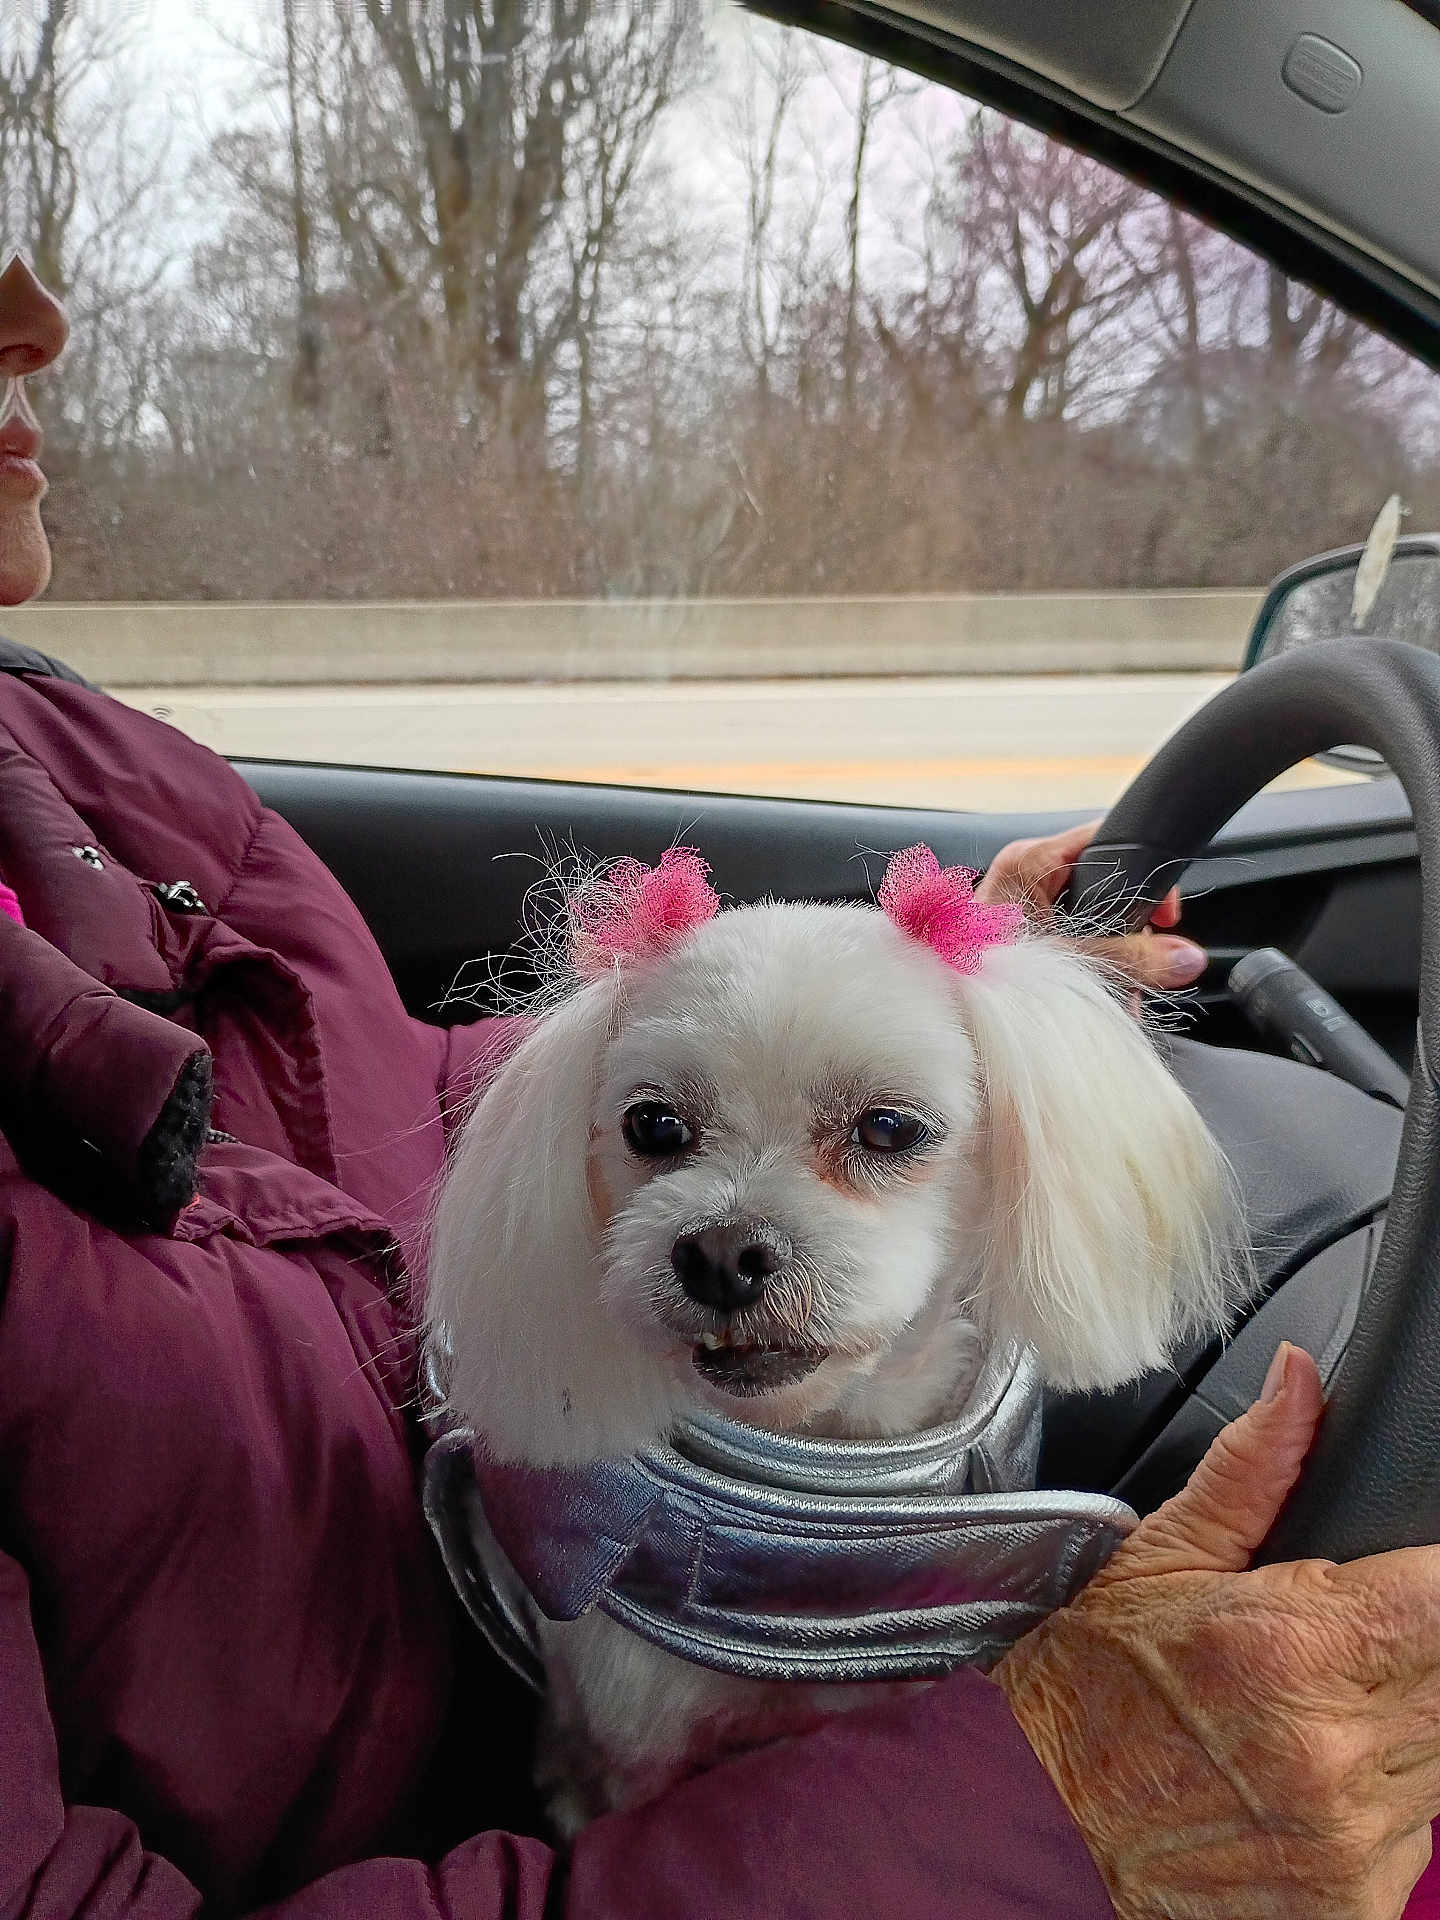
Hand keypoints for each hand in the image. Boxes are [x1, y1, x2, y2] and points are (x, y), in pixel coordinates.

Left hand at [975, 819, 1206, 992]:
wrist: (945, 1015)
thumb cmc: (982, 979)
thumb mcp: (1068, 963)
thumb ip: (1129, 958)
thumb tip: (1184, 957)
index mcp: (1031, 863)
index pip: (1107, 839)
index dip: (1144, 871)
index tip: (1164, 913)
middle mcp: (1026, 876)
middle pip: (1106, 883)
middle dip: (1131, 929)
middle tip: (1145, 961)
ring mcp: (1024, 906)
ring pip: (1093, 917)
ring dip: (1115, 956)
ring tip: (1124, 989)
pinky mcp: (1025, 936)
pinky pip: (1075, 940)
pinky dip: (1093, 967)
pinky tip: (1103, 995)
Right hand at [994, 1344, 1439, 1918]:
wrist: (1026, 1823)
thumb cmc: (1079, 1689)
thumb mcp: (1154, 1558)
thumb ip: (1252, 1468)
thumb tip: (1303, 1380)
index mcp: (1294, 1645)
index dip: (1426, 1580)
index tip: (1397, 1578)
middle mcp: (1334, 1750)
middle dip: (1408, 1648)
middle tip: (1328, 1645)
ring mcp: (1350, 1841)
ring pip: (1439, 1754)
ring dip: (1394, 1726)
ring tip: (1300, 1712)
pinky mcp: (1353, 1908)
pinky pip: (1414, 1836)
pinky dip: (1375, 1805)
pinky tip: (1302, 1783)